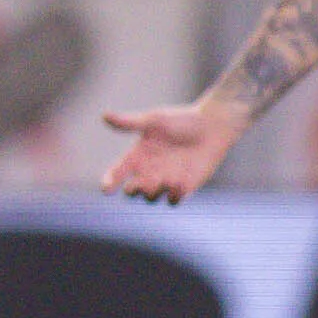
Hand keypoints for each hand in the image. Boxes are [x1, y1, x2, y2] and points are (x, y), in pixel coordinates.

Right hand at [101, 99, 243, 203]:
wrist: (213, 126)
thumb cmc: (182, 120)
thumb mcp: (153, 120)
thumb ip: (129, 123)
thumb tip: (104, 116)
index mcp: (137, 156)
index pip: (116, 173)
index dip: (108, 182)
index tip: (107, 189)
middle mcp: (148, 171)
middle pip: (132, 191)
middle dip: (132, 191)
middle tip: (136, 185)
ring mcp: (165, 181)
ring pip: (151, 198)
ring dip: (153, 193)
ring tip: (162, 181)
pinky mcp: (184, 188)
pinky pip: (173, 201)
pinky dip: (172, 196)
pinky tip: (178, 184)